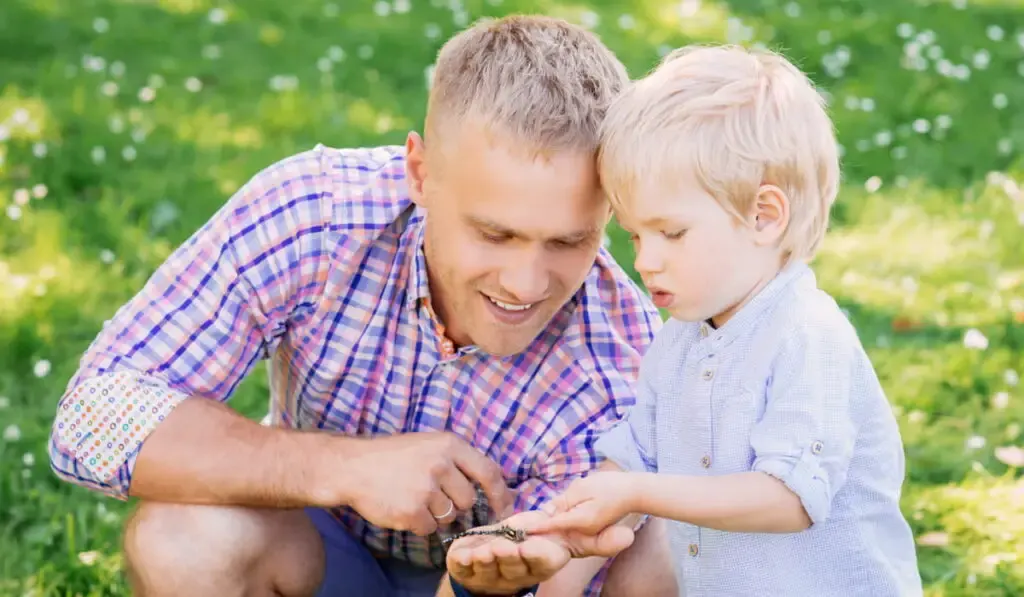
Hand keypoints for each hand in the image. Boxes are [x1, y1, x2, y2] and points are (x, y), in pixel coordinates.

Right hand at [319, 432, 512, 535]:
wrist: (353, 466)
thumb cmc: (394, 456)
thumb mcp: (430, 445)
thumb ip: (459, 462)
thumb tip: (493, 487)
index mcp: (450, 445)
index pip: (489, 473)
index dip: (500, 495)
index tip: (504, 509)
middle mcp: (441, 464)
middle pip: (467, 500)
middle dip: (453, 503)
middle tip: (430, 493)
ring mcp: (426, 489)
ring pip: (448, 516)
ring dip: (434, 514)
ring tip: (412, 496)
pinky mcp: (411, 511)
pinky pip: (429, 528)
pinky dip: (418, 524)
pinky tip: (403, 507)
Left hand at [446, 509, 634, 594]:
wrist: (493, 555)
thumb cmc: (533, 542)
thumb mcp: (565, 538)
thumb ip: (595, 540)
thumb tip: (629, 535)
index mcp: (542, 561)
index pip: (544, 560)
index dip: (538, 554)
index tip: (533, 545)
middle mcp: (519, 570)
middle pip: (516, 564)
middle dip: (511, 555)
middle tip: (506, 546)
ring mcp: (493, 571)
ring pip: (491, 565)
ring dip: (488, 557)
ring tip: (484, 550)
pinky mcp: (468, 567)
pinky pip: (466, 565)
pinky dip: (464, 558)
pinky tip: (463, 554)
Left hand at [525, 471, 639, 536]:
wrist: (634, 491)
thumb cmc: (610, 485)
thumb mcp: (583, 487)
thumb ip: (564, 500)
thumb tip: (547, 510)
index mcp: (581, 519)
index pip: (553, 524)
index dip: (537, 526)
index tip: (520, 529)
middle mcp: (584, 529)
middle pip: (557, 528)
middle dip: (540, 527)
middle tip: (519, 526)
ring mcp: (589, 529)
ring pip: (564, 526)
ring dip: (550, 523)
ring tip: (529, 523)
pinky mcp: (591, 526)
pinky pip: (572, 523)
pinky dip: (561, 520)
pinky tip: (552, 515)